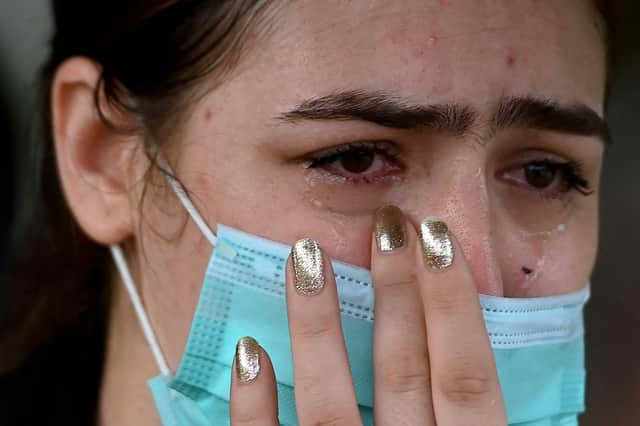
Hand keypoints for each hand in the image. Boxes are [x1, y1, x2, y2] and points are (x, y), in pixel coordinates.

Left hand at [229, 206, 507, 424]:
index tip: (438, 235)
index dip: (456, 305)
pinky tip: (249, 351)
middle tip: (388, 223)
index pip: (469, 379)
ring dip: (317, 329)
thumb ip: (474, 414)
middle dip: (398, 294)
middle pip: (405, 376)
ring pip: (329, 407)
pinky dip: (255, 407)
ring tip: (305, 257)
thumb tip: (469, 345)